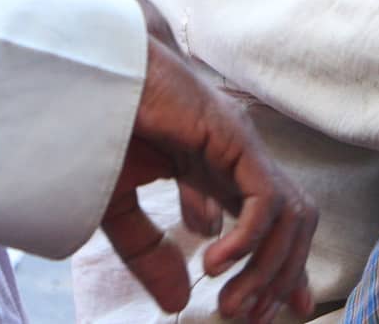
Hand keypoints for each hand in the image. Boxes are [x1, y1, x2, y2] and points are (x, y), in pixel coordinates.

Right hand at [0, 0, 316, 320]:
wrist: (85, 78)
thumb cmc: (97, 129)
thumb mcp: (117, 208)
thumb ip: (150, 252)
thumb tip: (177, 302)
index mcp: (218, 172)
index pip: (271, 222)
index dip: (283, 267)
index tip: (277, 311)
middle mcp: (240, 161)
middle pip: (293, 224)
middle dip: (279, 276)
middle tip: (242, 317)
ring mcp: (242, 149)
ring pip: (291, 216)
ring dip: (269, 267)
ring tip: (230, 302)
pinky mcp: (234, 140)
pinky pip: (265, 199)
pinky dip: (250, 238)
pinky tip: (212, 262)